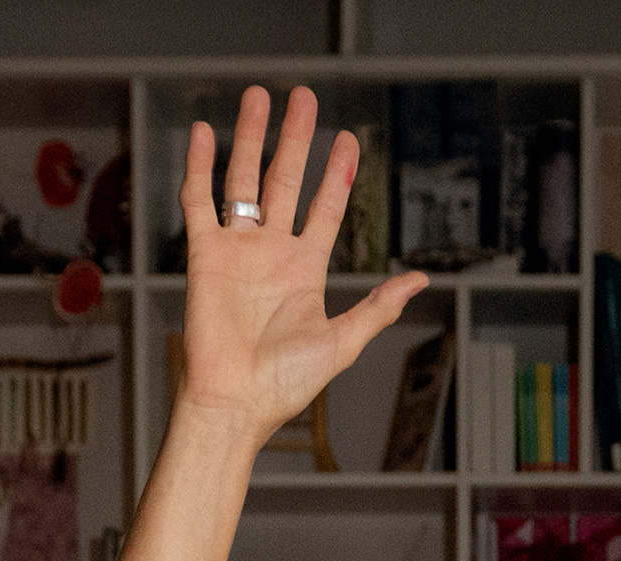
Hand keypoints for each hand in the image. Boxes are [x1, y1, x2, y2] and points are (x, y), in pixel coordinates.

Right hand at [176, 88, 428, 443]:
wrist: (235, 403)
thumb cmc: (286, 385)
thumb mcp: (344, 341)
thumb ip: (379, 307)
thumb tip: (420, 279)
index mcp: (305, 270)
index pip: (324, 208)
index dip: (337, 174)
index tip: (349, 139)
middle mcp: (271, 253)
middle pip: (285, 181)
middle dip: (296, 139)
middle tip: (305, 97)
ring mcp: (237, 250)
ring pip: (243, 181)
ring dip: (250, 139)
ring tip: (258, 97)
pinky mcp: (204, 256)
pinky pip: (200, 202)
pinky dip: (201, 167)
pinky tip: (207, 132)